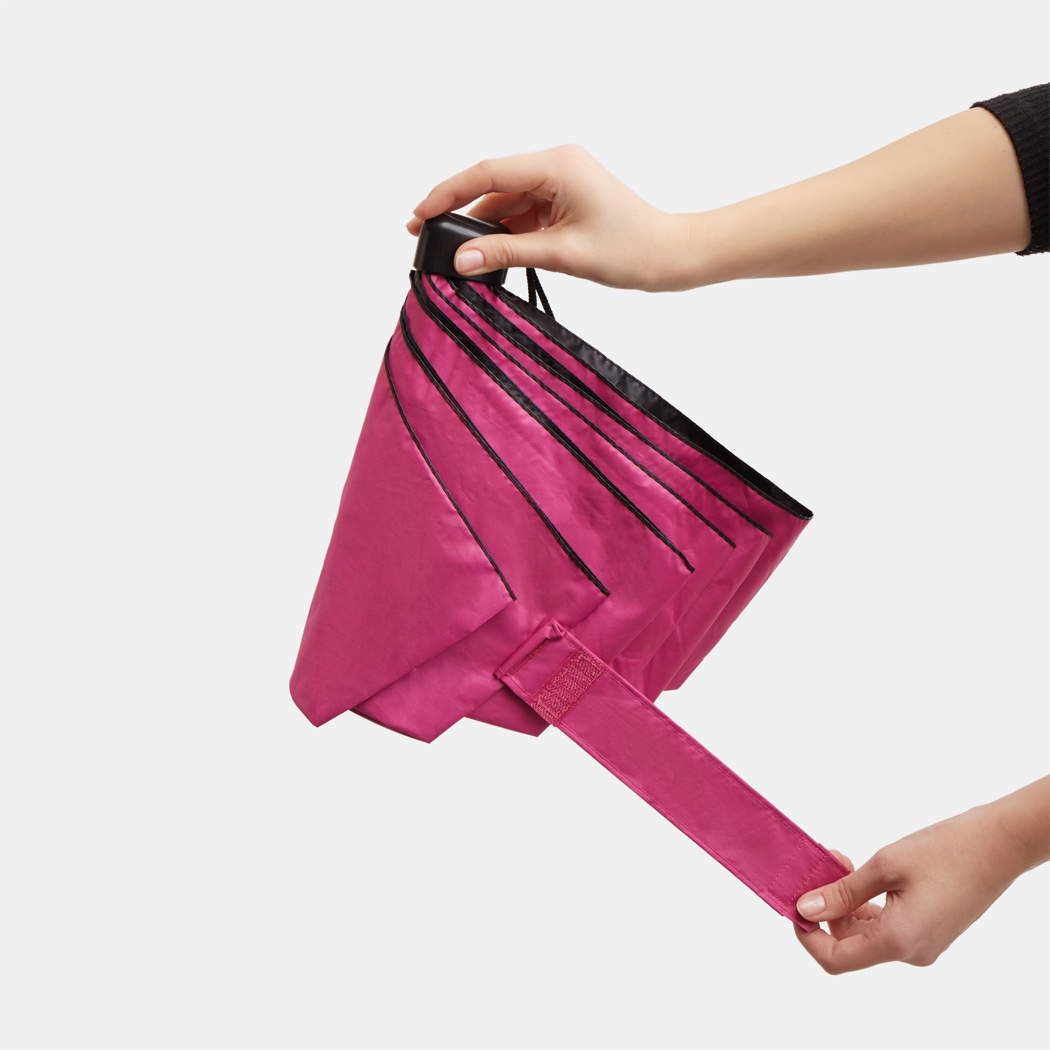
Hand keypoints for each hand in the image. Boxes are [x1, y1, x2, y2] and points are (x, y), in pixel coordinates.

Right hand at [407, 145, 689, 291]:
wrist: (670, 256)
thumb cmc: (632, 249)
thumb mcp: (563, 254)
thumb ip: (508, 254)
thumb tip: (461, 259)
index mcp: (557, 164)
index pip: (487, 173)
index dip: (447, 194)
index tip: (419, 215)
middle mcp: (556, 164)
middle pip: (492, 184)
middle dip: (457, 210)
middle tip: (423, 235)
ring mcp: (559, 181)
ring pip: (505, 202)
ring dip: (481, 227)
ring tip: (453, 255)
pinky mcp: (563, 199)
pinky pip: (522, 213)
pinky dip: (503, 233)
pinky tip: (485, 254)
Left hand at [795, 778, 1048, 972]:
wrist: (998, 845)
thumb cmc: (945, 851)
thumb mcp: (885, 866)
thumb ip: (843, 892)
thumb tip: (805, 909)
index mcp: (899, 942)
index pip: (835, 959)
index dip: (807, 935)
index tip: (795, 902)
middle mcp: (912, 953)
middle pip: (848, 945)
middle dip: (826, 907)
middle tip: (822, 864)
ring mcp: (922, 944)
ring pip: (865, 934)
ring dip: (845, 901)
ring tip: (841, 861)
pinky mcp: (928, 931)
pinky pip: (885, 927)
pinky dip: (866, 903)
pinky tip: (861, 873)